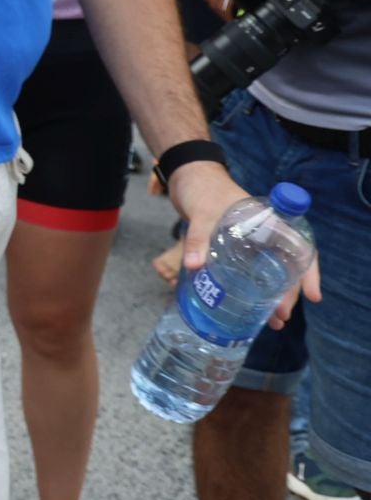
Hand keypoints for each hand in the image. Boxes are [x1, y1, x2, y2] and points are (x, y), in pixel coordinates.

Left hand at [168, 161, 318, 326]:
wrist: (186, 177)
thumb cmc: (202, 189)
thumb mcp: (201, 214)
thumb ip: (197, 239)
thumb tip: (194, 266)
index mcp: (269, 221)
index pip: (299, 247)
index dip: (309, 272)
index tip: (313, 296)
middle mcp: (264, 234)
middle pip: (285, 266)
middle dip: (288, 293)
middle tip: (281, 316)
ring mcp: (250, 243)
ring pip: (269, 272)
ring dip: (272, 296)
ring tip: (271, 321)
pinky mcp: (234, 249)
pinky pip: (250, 272)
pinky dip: (251, 290)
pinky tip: (249, 308)